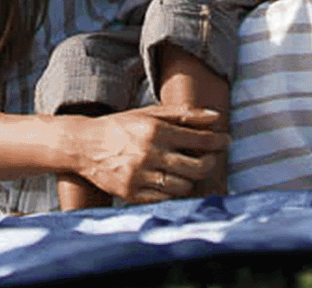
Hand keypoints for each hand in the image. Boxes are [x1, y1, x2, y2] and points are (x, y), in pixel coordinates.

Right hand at [76, 105, 227, 202]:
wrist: (85, 145)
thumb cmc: (122, 126)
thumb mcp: (150, 113)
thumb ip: (183, 114)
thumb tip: (215, 116)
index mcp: (154, 130)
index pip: (197, 138)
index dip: (216, 141)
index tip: (226, 141)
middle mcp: (149, 153)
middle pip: (196, 167)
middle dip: (209, 163)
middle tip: (212, 159)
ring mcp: (140, 176)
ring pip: (183, 186)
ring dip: (191, 179)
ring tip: (190, 170)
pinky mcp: (132, 194)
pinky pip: (165, 198)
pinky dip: (173, 192)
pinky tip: (173, 181)